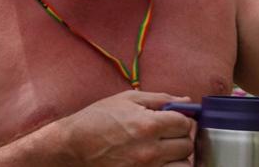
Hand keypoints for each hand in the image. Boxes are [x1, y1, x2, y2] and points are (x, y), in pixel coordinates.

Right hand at [55, 90, 194, 165]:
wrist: (72, 145)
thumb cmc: (97, 119)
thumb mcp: (127, 99)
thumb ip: (160, 99)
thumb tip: (186, 102)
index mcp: (148, 125)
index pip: (185, 124)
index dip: (181, 119)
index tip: (173, 120)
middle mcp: (150, 151)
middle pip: (186, 145)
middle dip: (180, 137)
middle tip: (167, 133)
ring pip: (182, 166)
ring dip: (178, 156)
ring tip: (165, 150)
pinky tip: (157, 161)